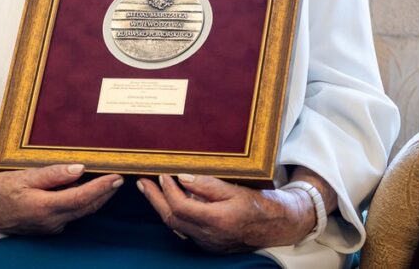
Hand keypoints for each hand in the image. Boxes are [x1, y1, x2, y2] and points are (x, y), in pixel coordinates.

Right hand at [0, 159, 122, 234]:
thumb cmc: (0, 189)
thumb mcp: (24, 176)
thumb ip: (53, 173)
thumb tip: (79, 169)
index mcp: (45, 207)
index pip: (81, 198)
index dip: (101, 188)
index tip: (116, 178)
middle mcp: (51, 221)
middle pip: (86, 208)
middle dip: (105, 194)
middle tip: (119, 178)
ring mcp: (51, 226)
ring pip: (80, 212)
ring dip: (96, 198)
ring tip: (108, 182)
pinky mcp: (48, 225)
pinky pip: (71, 213)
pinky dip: (82, 202)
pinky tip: (85, 190)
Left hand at [138, 173, 316, 250]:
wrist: (276, 226)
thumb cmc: (258, 204)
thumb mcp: (235, 189)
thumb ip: (207, 184)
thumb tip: (182, 177)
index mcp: (216, 221)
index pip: (181, 207)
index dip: (167, 190)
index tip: (162, 174)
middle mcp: (209, 236)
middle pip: (172, 219)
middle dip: (155, 199)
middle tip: (142, 182)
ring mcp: (207, 242)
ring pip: (175, 226)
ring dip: (161, 206)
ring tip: (149, 189)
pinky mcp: (208, 243)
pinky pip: (184, 230)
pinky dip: (173, 214)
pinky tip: (167, 202)